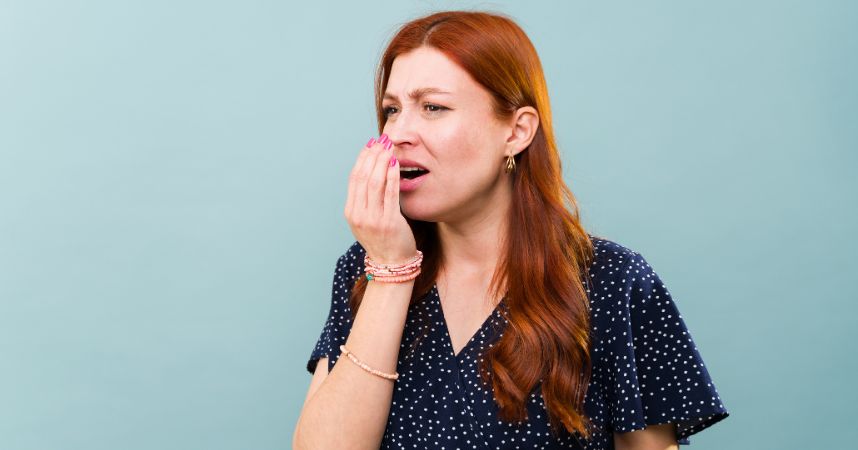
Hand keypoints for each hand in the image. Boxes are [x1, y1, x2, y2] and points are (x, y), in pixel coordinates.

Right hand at [344, 134, 416, 264]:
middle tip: (381, 140)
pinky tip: (395, 163)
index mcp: (351, 211)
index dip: (362, 158)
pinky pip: (390, 194)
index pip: (354, 178)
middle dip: (372, 155)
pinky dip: (392, 176)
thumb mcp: (367, 219)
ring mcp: (372, 219)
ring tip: (388, 147)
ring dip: (381, 161)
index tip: (370, 144)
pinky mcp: (389, 222)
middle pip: (362, 177)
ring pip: (374, 182)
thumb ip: (366, 199)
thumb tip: (372, 171)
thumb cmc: (383, 239)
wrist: (391, 264)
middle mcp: (358, 214)